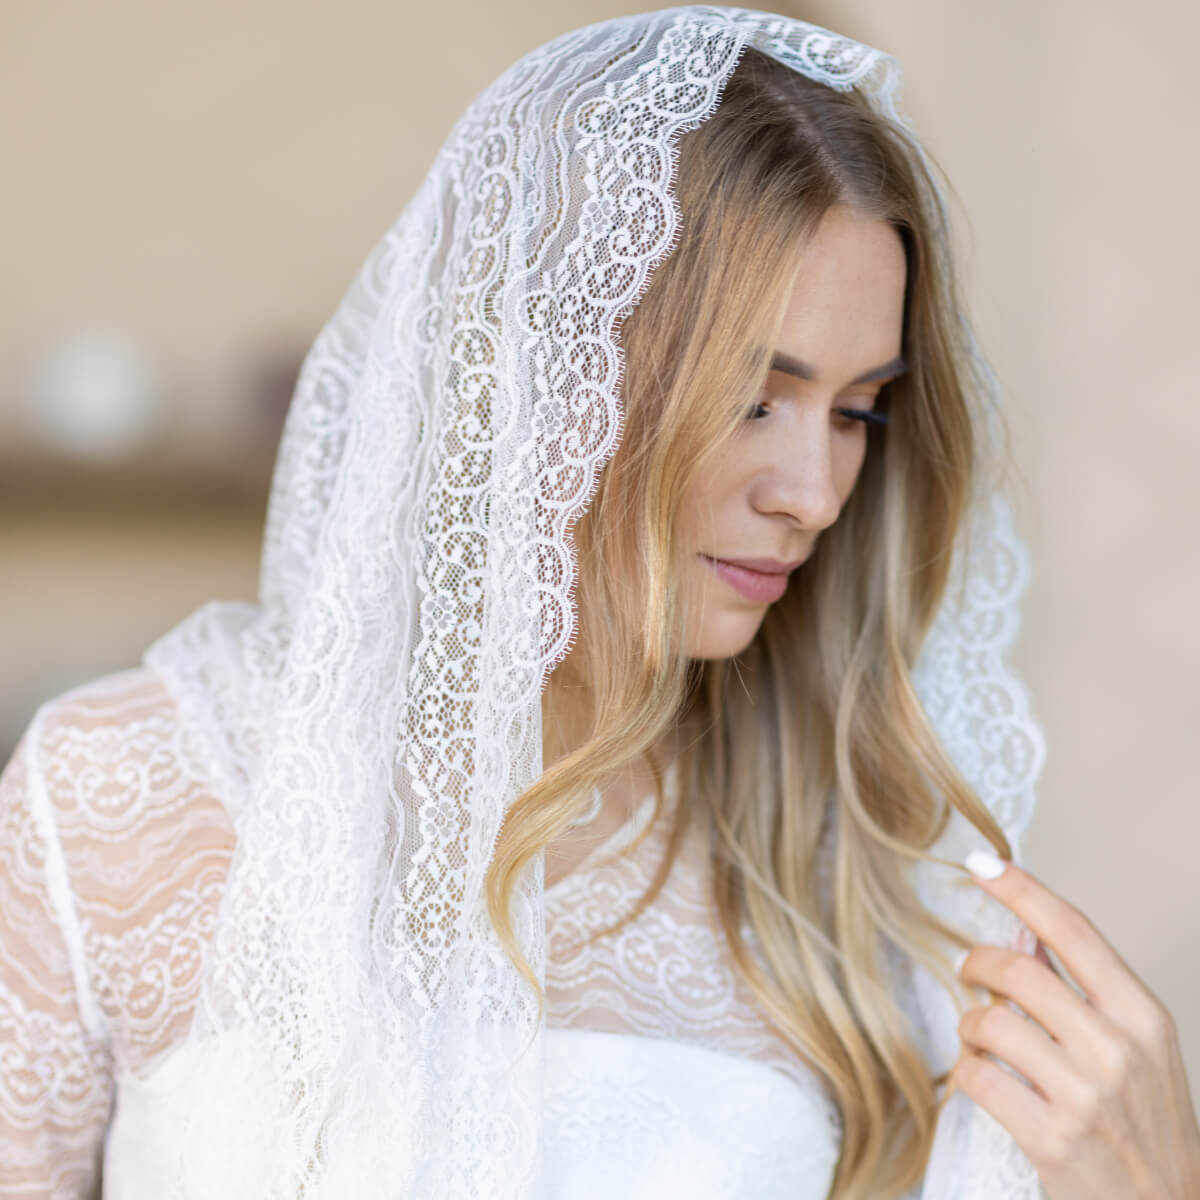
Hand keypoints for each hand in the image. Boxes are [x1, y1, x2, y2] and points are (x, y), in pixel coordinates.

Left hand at [949, 851, 1199, 1199]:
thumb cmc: (1147, 1128)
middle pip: (1018, 970)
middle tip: (970, 973)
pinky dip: (965, 1073)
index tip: (983, 863)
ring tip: (980, 1040)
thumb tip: (1025, 935)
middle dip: (977, 965)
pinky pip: (976, 1077)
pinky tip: (979, 1079)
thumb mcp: (1138, 1051)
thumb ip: (1083, 992)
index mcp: (1143, 1017)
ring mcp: (1086, 1095)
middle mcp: (1119, 1049)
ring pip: (989, 1022)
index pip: (1074, 930)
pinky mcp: (1052, 1138)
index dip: (1022, 890)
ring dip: (970, 1026)